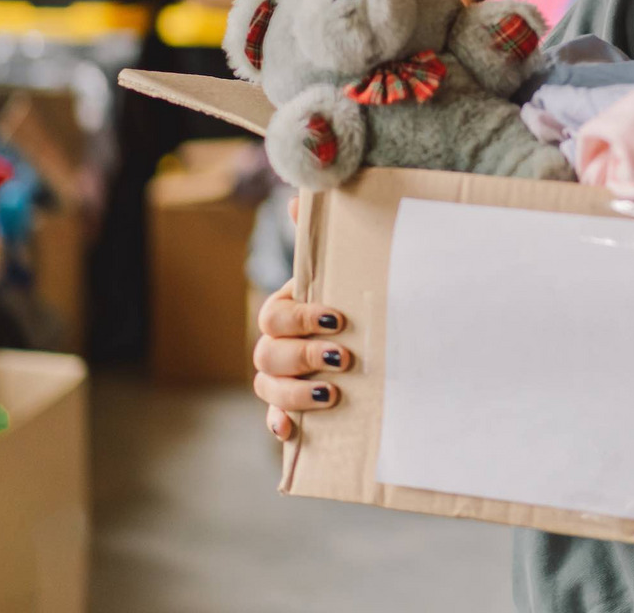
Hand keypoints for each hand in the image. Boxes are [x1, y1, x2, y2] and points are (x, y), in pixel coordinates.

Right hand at [253, 198, 352, 440]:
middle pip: (268, 354)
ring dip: (295, 392)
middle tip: (343, 358)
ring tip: (331, 393)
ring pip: (267, 387)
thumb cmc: (348, 295)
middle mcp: (277, 345)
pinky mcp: (293, 405)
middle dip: (303, 356)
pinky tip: (291, 432)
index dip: (302, 319)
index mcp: (285, 311)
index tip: (338, 319)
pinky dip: (279, 424)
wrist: (366, 332)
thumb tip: (297, 201)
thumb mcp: (338, 266)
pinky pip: (274, 418)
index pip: (275, 316)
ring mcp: (281, 378)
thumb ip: (318, 235)